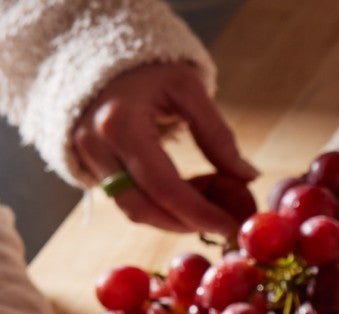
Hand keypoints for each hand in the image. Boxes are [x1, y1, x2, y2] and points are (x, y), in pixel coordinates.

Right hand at [72, 61, 257, 235]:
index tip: (230, 227)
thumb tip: (247, 177)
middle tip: (224, 226)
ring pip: (133, 210)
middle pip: (143, 207)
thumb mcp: (188, 89)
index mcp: (120, 124)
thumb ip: (217, 135)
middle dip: (187, 224)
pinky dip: (161, 206)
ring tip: (210, 206)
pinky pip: (128, 200)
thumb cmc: (151, 71)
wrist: (103, 58)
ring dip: (175, 219)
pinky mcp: (91, 166)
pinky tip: (189, 196)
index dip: (198, 213)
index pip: (162, 186)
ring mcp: (87, 158)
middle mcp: (96, 146)